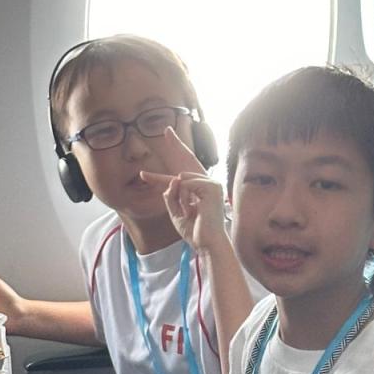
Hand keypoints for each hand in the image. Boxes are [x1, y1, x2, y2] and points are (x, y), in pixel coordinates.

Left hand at [140, 129, 228, 256]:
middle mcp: (207, 183)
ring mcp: (212, 184)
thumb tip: (171, 181)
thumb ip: (171, 196)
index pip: (181, 173)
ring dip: (178, 198)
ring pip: (181, 179)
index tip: (161, 148)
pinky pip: (186, 183)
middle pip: (187, 160)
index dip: (170, 161)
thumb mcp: (175, 213)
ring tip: (188, 212)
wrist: (207, 244)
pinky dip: (184, 196)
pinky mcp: (212, 187)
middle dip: (176, 144)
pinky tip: (193, 209)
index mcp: (199, 189)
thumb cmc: (195, 232)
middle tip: (167, 130)